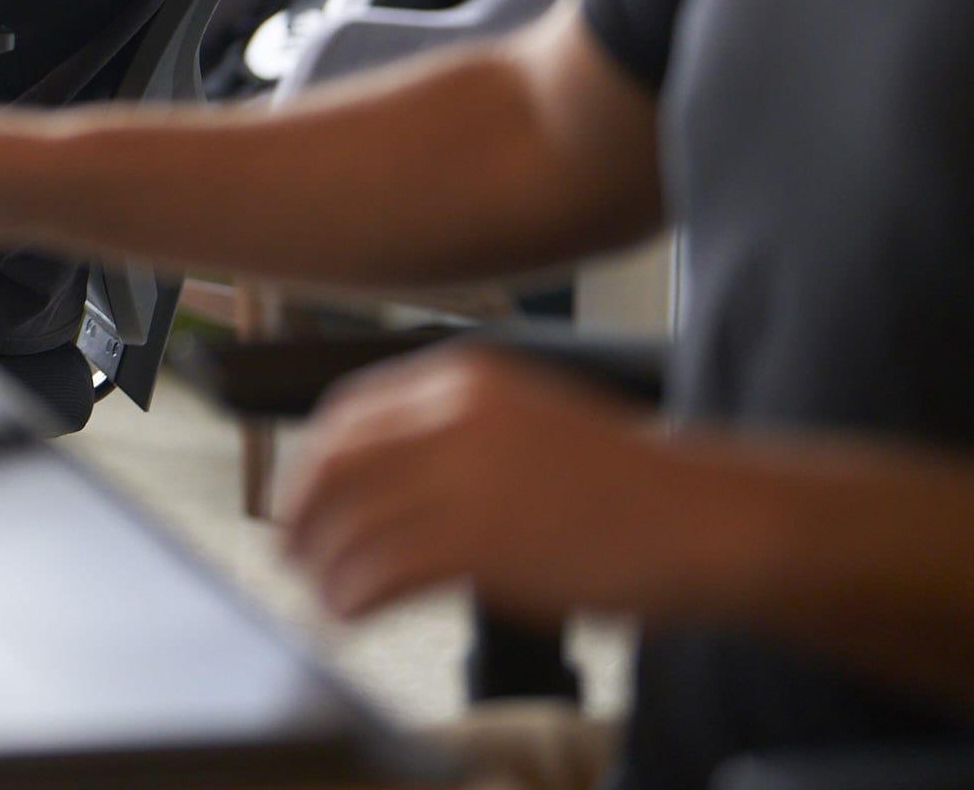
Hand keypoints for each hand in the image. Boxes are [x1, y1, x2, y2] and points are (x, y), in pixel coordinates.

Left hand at [278, 346, 679, 625]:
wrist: (702, 519)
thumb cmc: (625, 482)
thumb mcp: (525, 419)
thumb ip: (450, 433)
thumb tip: (374, 476)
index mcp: (461, 379)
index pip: (346, 414)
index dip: (309, 463)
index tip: (298, 497)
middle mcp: (452, 418)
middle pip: (334, 466)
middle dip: (299, 514)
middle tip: (290, 551)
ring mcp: (465, 480)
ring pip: (351, 523)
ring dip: (322, 565)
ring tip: (322, 593)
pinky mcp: (479, 544)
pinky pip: (382, 572)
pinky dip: (353, 597)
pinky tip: (351, 614)